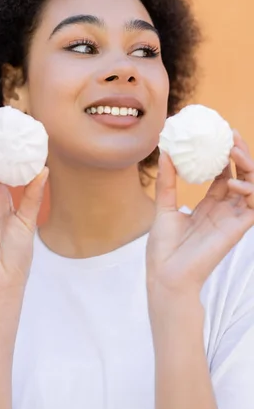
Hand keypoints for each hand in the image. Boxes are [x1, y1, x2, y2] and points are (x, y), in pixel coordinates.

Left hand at [146, 130, 253, 300]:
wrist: (165, 274)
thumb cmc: (164, 249)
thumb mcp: (164, 208)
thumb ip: (167, 182)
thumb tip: (166, 153)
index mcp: (208, 206)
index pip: (223, 174)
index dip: (224, 155)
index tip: (217, 135)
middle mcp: (223, 210)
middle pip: (240, 175)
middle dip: (239, 153)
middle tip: (230, 134)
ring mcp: (231, 219)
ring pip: (251, 186)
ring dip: (247, 166)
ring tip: (234, 151)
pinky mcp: (236, 230)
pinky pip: (253, 206)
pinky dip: (248, 191)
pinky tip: (231, 181)